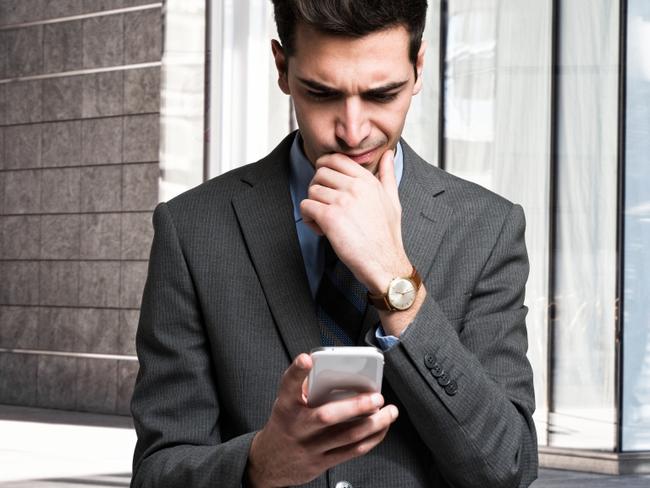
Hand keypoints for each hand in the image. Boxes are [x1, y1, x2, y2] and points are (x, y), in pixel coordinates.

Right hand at [246, 354, 398, 487]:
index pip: (288, 385)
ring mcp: (310, 447)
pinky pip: (351, 451)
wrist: (270, 461)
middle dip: (355, 406)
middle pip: (326, 416)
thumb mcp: (286, 403)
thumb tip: (336, 371)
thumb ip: (305, 388)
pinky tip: (381, 428)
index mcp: (285, 406)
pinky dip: (371, 439)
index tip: (306, 359)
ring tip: (389, 412)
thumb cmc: (285, 424)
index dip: (297, 372)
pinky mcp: (321, 462)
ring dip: (373, 424)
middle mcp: (297, 426)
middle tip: (376, 397)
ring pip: (346, 436)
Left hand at [299, 149, 410, 293]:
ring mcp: (342, 201)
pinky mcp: (330, 218)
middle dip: (318, 188)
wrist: (385, 263)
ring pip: (311, 190)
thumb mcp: (392, 200)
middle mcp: (355, 187)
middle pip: (320, 173)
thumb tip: (388, 154)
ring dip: (313, 206)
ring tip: (325, 221)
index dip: (325, 168)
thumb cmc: (387, 236)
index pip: (336, 158)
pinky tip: (321, 230)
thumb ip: (387, 174)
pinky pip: (306, 206)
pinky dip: (308, 218)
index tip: (326, 184)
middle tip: (325, 205)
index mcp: (367, 180)